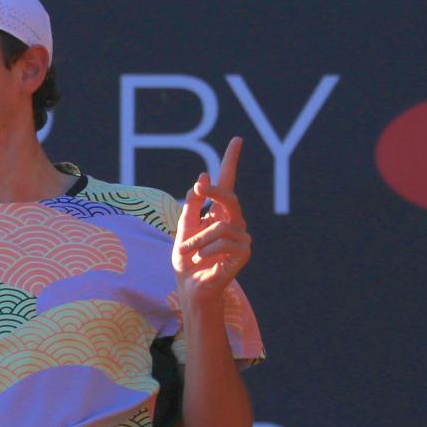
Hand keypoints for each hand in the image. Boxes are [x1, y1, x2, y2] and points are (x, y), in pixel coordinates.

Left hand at [172, 136, 250, 308]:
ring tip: (190, 253)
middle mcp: (233, 221)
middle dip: (215, 192)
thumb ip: (191, 206)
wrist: (190, 287)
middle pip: (230, 197)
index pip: (228, 183)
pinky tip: (203, 261)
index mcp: (218, 213)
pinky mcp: (244, 252)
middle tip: (199, 186)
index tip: (237, 139)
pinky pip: (224, 241)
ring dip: (198, 239)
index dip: (232, 161)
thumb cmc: (186, 260)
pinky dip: (206, 250)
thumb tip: (203, 179)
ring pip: (221, 225)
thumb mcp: (182, 229)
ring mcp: (241, 236)